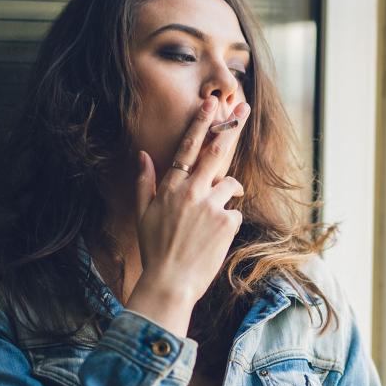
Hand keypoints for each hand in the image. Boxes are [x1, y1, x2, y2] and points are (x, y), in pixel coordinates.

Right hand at [126, 97, 250, 336]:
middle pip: (216, 152)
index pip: (187, 148)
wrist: (170, 282)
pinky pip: (235, 213)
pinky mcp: (227, 223)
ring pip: (231, 184)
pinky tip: (214, 238)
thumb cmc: (154, 250)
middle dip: (231, 128)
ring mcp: (211, 206)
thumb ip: (144, 182)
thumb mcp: (142, 214)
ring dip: (227, 192)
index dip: (200, 123)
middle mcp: (192, 191)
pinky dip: (228, 222)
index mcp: (171, 187)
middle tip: (244, 108)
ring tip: (213, 216)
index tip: (211, 104)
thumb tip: (143, 155)